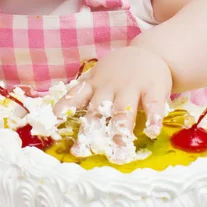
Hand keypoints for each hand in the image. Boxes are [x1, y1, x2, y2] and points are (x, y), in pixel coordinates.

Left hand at [53, 46, 172, 142]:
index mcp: (95, 84)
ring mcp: (132, 87)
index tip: (54, 120)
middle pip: (98, 110)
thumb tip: (58, 115)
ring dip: (120, 132)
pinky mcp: (153, 88)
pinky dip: (153, 118)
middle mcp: (110, 86)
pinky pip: (153, 105)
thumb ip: (85, 93)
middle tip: (81, 152)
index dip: (65, 106)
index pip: (76, 96)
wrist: (150, 52)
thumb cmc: (120, 70)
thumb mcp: (99, 76)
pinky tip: (152, 132)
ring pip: (123, 110)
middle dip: (90, 131)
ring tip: (119, 154)